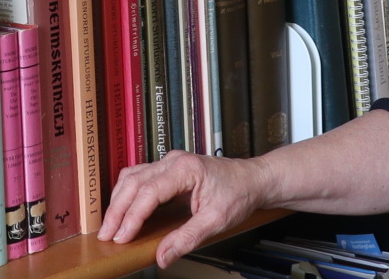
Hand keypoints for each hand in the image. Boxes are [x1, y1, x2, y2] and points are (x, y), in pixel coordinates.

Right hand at [97, 150, 268, 268]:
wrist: (253, 180)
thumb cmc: (239, 194)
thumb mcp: (217, 220)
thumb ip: (188, 238)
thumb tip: (161, 257)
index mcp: (187, 168)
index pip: (150, 191)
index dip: (132, 216)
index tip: (121, 239)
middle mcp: (175, 160)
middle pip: (135, 182)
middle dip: (118, 210)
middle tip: (106, 237)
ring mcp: (171, 162)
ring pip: (133, 177)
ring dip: (118, 201)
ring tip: (109, 228)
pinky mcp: (169, 169)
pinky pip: (139, 177)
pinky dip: (126, 194)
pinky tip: (122, 211)